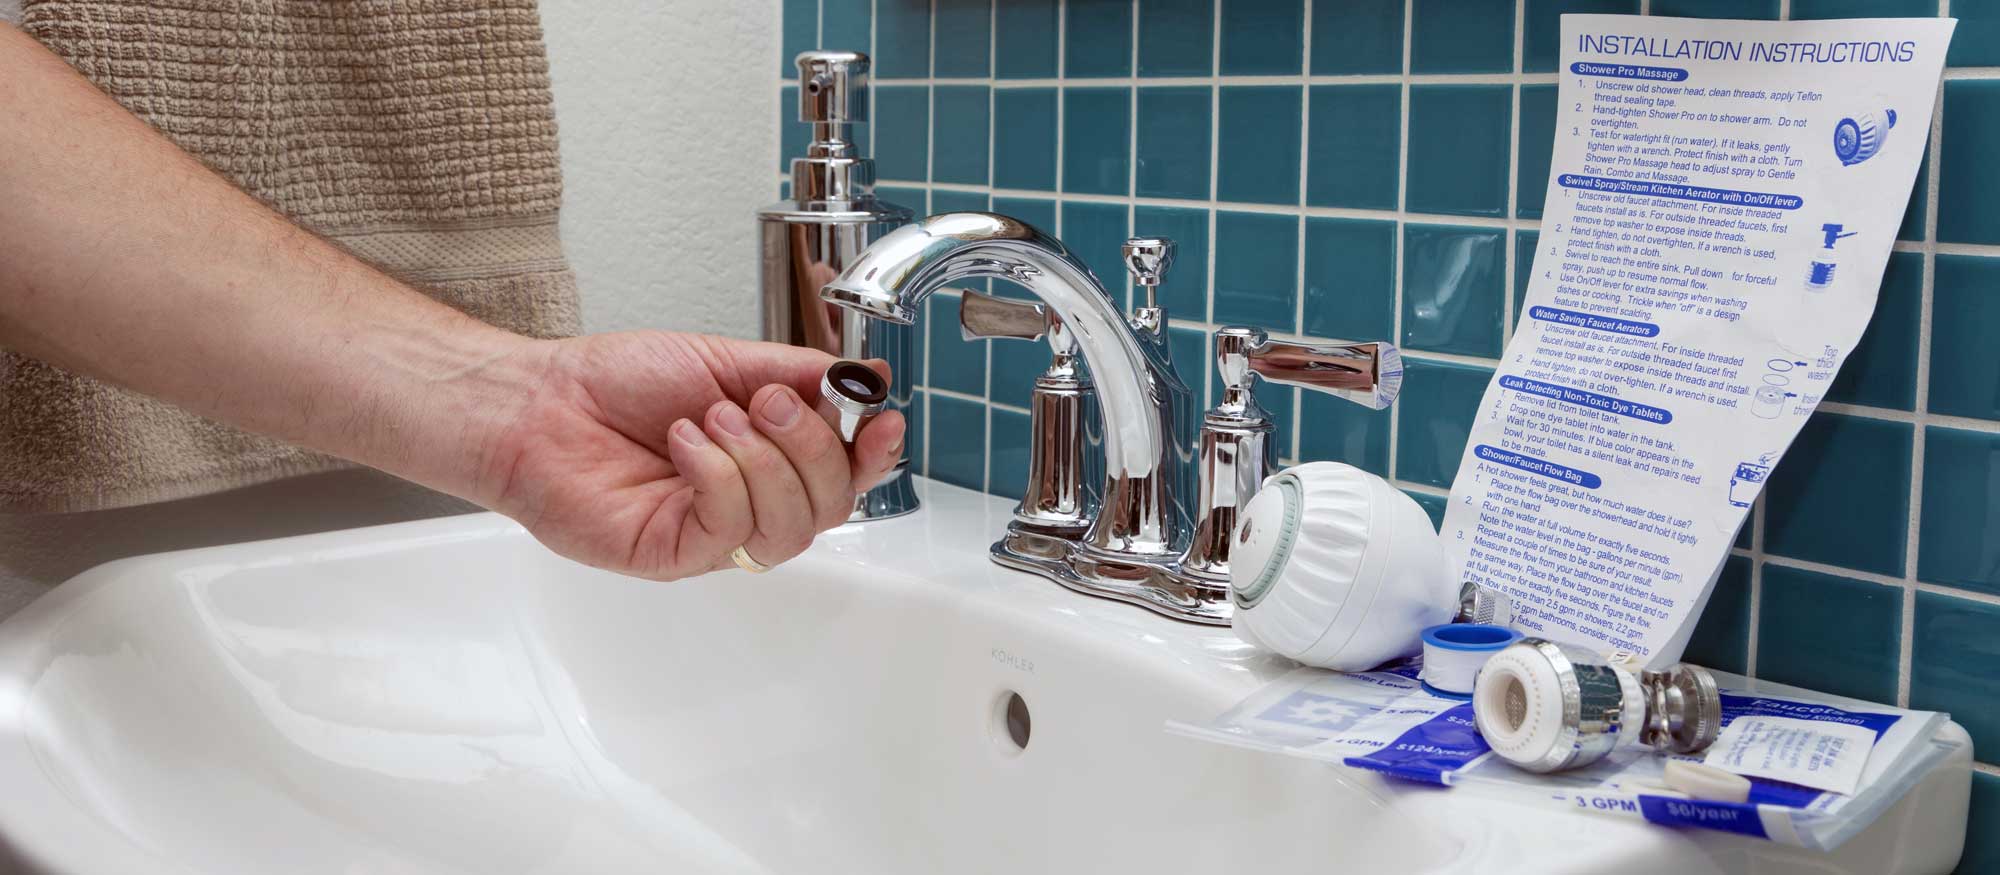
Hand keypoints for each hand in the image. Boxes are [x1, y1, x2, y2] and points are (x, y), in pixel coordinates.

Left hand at [475, 332, 905, 579]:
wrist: (538, 402)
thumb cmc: (614, 386)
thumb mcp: (723, 363)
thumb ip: (796, 375)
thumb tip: (866, 378)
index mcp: (768, 464)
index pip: (845, 478)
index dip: (873, 454)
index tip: (882, 416)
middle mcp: (748, 507)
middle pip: (830, 507)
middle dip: (811, 445)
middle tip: (766, 400)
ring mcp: (712, 537)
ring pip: (790, 528)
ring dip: (763, 460)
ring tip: (715, 416)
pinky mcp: (673, 555)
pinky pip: (730, 529)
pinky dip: (719, 475)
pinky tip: (686, 442)